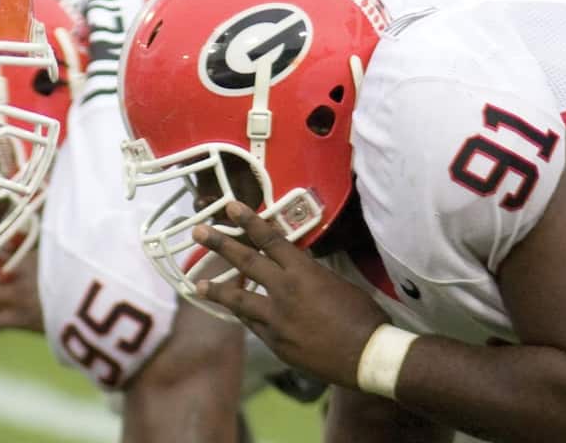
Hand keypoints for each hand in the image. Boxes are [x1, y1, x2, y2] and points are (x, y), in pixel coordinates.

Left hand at [192, 201, 389, 389]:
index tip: (230, 208)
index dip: (249, 221)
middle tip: (199, 232)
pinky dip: (245, 316)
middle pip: (246, 262)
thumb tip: (296, 268)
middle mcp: (284, 292)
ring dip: (217, 290)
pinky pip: (254, 325)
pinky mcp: (275, 343)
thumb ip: (310, 274)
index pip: (270, 240)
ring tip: (198, 285)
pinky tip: (236, 314)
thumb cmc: (362, 317)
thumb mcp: (337, 284)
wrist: (366, 356)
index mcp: (303, 272)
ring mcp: (276, 320)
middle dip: (220, 245)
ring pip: (239, 300)